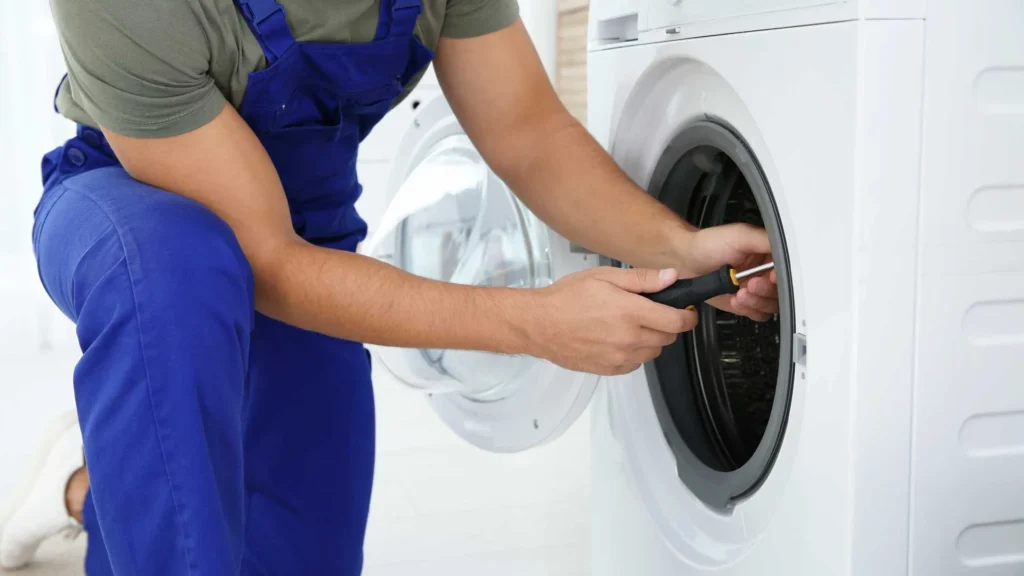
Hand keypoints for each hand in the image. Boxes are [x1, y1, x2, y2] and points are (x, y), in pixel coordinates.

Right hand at [525, 267, 697, 375]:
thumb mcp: (604, 277)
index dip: (688, 316)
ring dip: (651, 340)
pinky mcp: (609, 369)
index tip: (686, 311)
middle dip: (667, 325)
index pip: (677, 321)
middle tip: (651, 313)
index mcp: (631, 313)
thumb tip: (672, 277)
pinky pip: (636, 364)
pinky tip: (619, 340)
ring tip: (631, 326)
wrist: (539, 324)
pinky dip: (635, 353)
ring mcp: (619, 358)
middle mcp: (629, 339)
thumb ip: (642, 279)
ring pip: (653, 353)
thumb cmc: (567, 297)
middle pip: (668, 338)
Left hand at [683, 223, 779, 320]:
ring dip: (756, 302)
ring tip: (740, 293)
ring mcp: (754, 289)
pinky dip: (747, 309)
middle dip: (766, 290)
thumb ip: (766, 240)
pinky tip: (735, 300)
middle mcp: (764, 273)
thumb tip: (788, 246)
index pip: (788, 270)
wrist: (685, 261)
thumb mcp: (740, 236)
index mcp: (769, 254)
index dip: (782, 277)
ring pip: (770, 305)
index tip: (771, 277)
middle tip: (751, 284)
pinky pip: (756, 314)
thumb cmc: (708, 244)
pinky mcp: (744, 303)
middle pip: (782, 291)